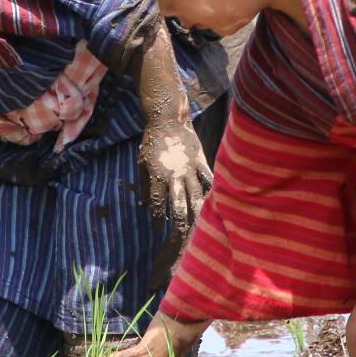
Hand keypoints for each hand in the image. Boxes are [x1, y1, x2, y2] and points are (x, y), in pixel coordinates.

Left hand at [137, 114, 210, 289]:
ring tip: (198, 227)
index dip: (157, 219)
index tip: (158, 229)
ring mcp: (189, 169)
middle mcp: (175, 176)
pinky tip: (213, 203)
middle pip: (178, 205)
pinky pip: (208, 179)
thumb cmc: (151, 142)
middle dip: (179, 224)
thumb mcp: (141, 163)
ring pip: (196, 196)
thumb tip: (141, 205)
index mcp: (157, 176)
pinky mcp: (200, 161)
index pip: (157, 204)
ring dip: (196, 213)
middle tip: (179, 237)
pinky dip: (210, 192)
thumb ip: (142, 185)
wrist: (167, 119)